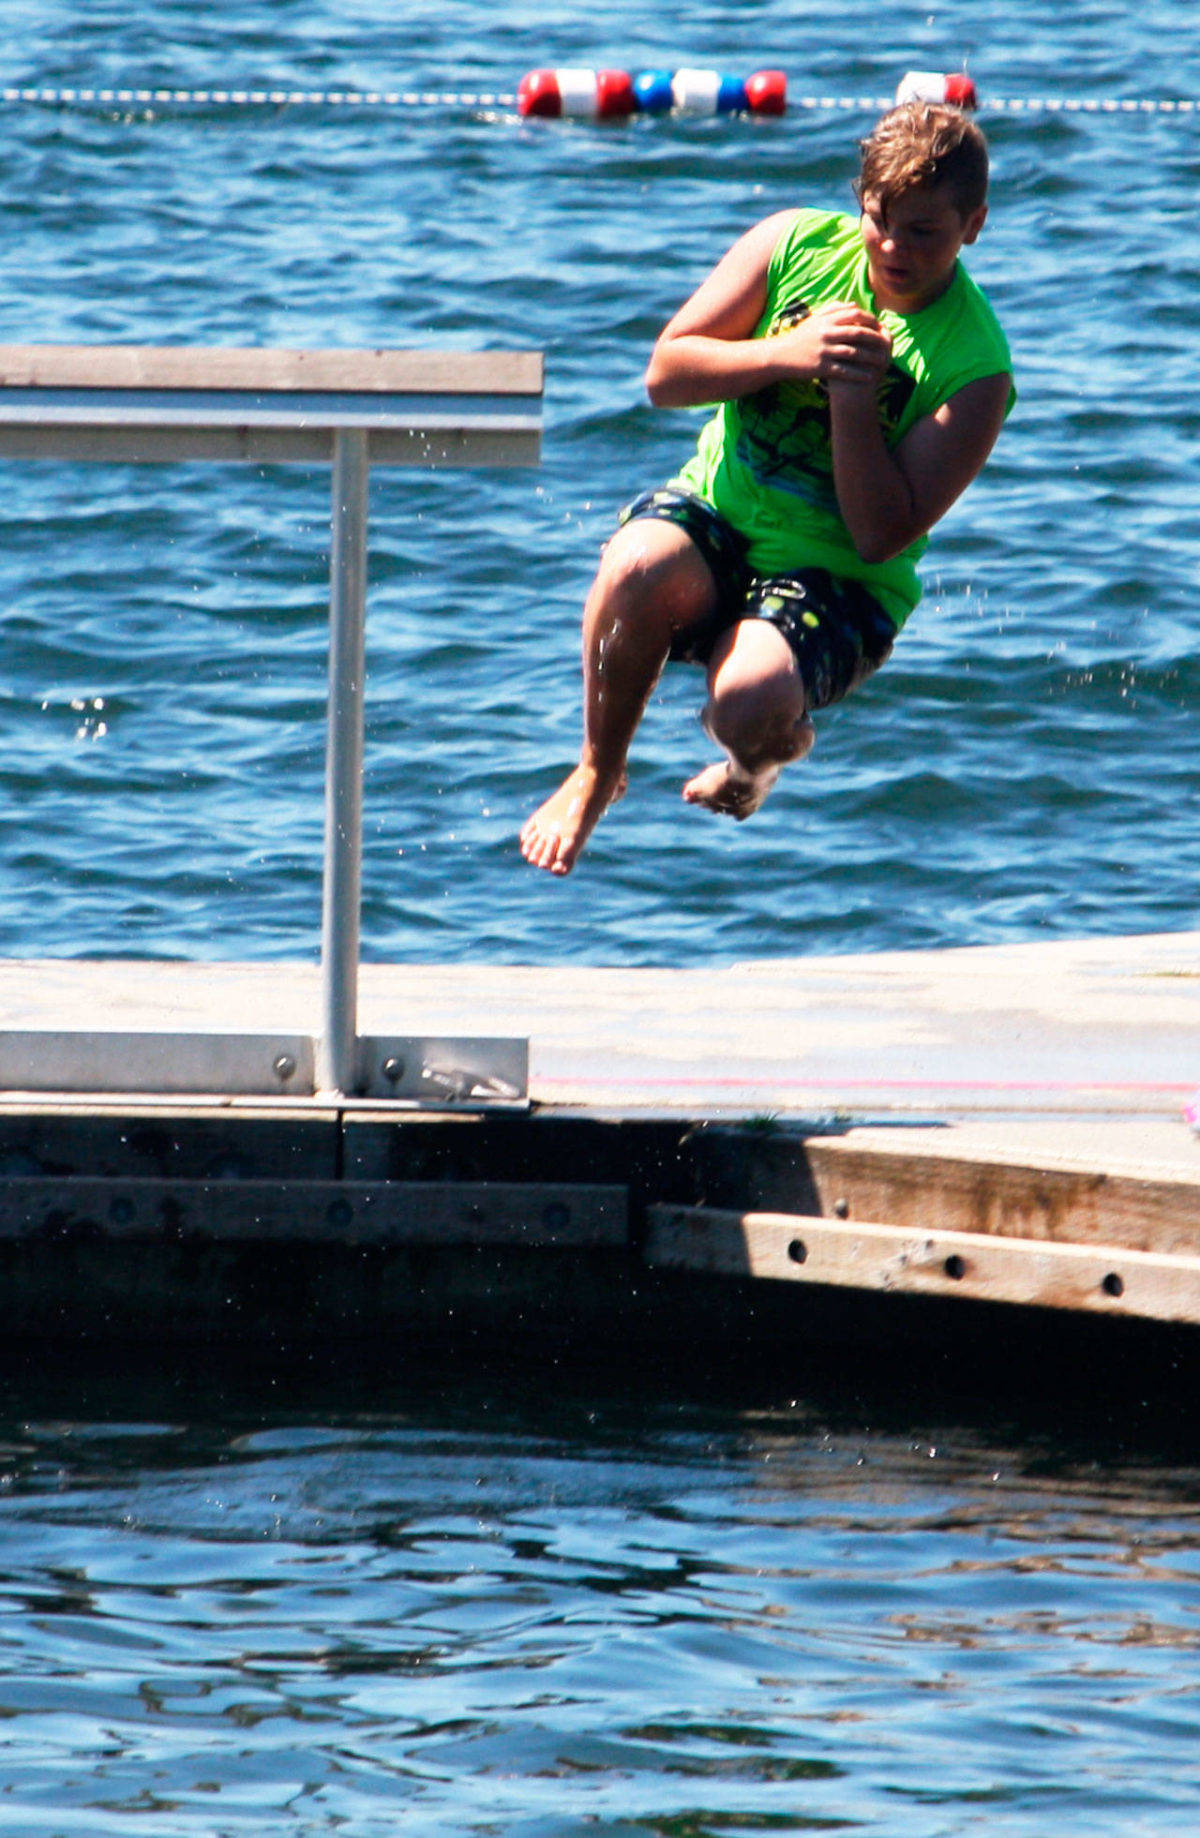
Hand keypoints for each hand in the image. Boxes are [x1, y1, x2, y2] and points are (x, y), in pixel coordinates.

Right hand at [773, 301, 891, 388]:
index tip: (880, 326)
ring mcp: (824, 351)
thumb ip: (834, 310)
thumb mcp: (815, 320)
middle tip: (886, 344)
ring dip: (870, 358)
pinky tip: (869, 376)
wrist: (780, 356)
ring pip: (854, 353)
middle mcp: (826, 334)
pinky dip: (859, 373)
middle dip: (875, 339)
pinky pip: (845, 370)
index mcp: (826, 320)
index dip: (870, 320)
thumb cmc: (800, 337)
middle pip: (858, 333)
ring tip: (882, 361)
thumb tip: (855, 306)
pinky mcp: (821, 367)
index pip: (855, 315)